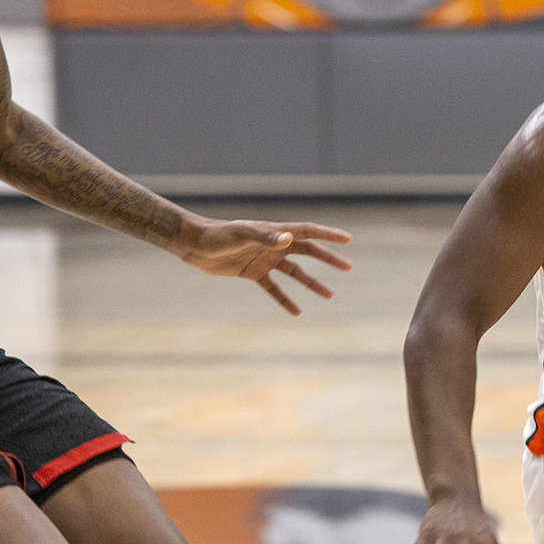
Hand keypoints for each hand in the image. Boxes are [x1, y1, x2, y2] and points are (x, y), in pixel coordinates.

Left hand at [177, 217, 351, 313]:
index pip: (308, 232)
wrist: (195, 245)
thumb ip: (265, 237)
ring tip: (329, 295)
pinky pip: (273, 288)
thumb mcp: (241, 235)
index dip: (328, 235)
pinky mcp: (253, 273)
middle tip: (348, 267)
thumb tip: (288, 239)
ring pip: (295, 273)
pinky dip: (284, 299)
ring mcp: (265, 260)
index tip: (348, 239)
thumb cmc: (218, 235)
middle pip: (308, 252)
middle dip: (328, 259)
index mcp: (275, 232)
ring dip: (311, 283)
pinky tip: (297, 312)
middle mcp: (274, 245)